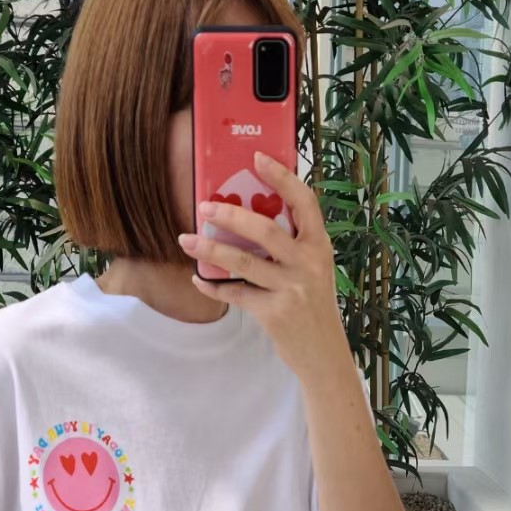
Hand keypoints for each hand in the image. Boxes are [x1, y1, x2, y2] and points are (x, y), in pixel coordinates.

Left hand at [177, 149, 348, 385]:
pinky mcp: (274, 313)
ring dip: (210, 249)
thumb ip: (291, 245)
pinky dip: (213, 286)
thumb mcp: (312, 269)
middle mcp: (308, 264)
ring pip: (243, 262)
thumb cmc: (312, 305)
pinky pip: (235, 294)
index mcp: (319, 246)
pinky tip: (199, 279)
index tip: (257, 157)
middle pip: (265, 230)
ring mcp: (291, 289)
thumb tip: (247, 217)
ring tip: (186, 240)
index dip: (281, 177)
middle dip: (230, 215)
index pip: (304, 202)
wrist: (323, 353)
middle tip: (204, 207)